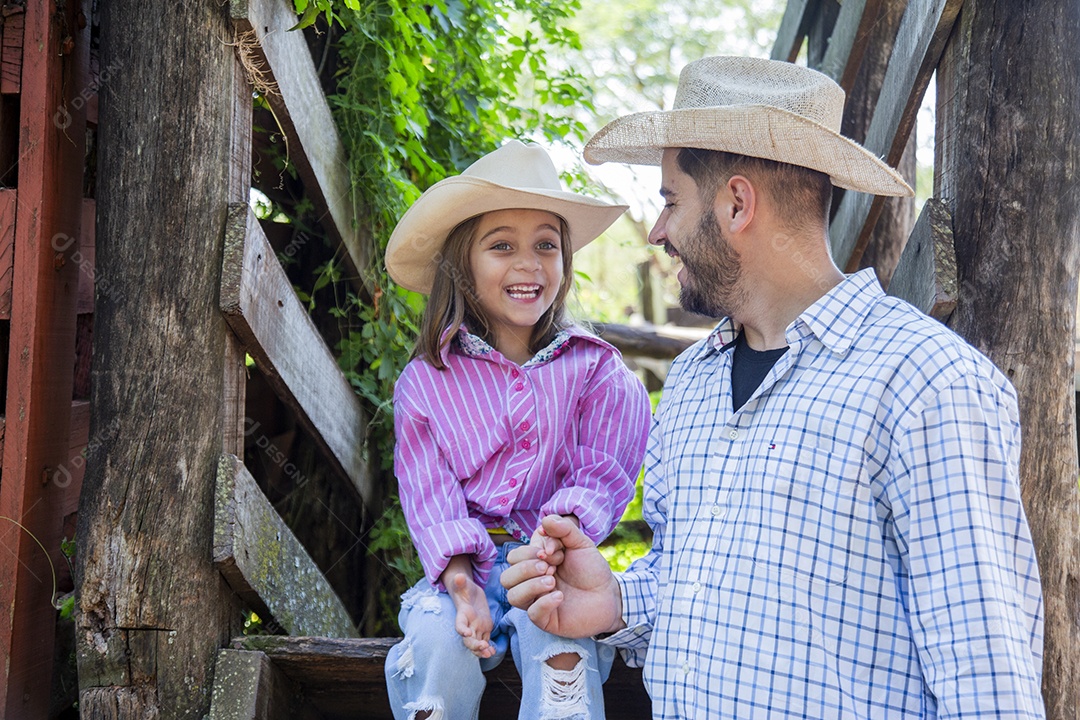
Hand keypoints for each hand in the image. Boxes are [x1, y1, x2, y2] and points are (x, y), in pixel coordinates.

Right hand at [444, 564, 495, 658]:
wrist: (469, 592)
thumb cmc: (464, 587)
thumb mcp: (462, 583)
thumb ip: (460, 581)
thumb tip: (458, 576)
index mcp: (462, 614)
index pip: (459, 624)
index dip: (461, 629)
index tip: (466, 633)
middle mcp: (468, 624)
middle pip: (468, 639)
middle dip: (474, 644)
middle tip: (482, 646)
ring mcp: (476, 628)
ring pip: (477, 643)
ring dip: (481, 650)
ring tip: (489, 653)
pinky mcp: (484, 628)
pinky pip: (485, 641)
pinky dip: (488, 648)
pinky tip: (493, 652)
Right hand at [501, 515, 623, 638]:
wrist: (609, 594)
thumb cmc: (591, 569)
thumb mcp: (580, 543)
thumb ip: (564, 529)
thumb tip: (544, 520)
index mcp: (534, 564)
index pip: (514, 557)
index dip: (530, 552)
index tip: (555, 550)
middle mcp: (530, 583)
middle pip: (506, 577)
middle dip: (525, 569)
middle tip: (550, 567)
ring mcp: (536, 602)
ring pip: (512, 596)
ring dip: (531, 585)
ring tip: (552, 581)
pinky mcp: (546, 619)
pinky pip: (532, 613)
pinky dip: (544, 602)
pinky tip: (560, 596)